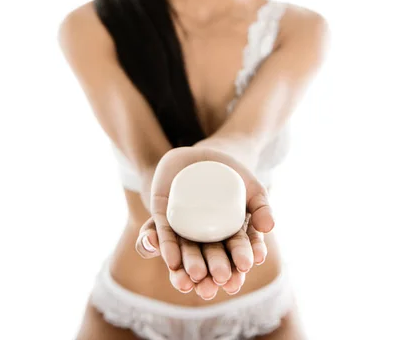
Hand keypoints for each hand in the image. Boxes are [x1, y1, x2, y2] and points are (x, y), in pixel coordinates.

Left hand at [135, 145, 273, 299]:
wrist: (200, 154)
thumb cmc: (231, 174)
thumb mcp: (252, 188)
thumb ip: (262, 206)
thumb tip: (269, 227)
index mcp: (230, 236)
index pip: (237, 251)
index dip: (242, 259)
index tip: (247, 264)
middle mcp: (206, 239)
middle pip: (212, 257)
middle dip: (216, 269)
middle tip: (221, 278)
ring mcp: (184, 230)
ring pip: (187, 253)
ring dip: (190, 267)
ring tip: (195, 276)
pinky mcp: (164, 219)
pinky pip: (164, 236)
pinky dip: (166, 248)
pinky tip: (172, 261)